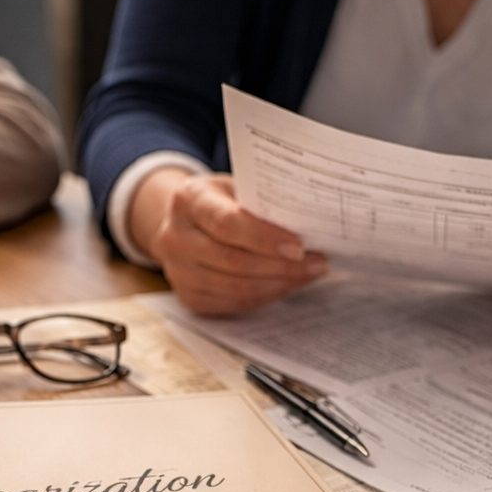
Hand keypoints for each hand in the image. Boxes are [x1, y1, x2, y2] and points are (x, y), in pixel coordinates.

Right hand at [130, 169, 327, 314]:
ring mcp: (178, 272)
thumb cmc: (220, 201)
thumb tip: (309, 224)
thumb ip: (261, 202)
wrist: (183, 221)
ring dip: (279, 284)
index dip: (265, 238)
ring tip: (308, 274)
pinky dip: (266, 296)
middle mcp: (175, 237)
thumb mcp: (235, 187)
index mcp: (188, 200)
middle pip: (233, 261)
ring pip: (236, 288)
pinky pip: (234, 304)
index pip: (228, 224)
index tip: (300, 246)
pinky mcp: (189, 297)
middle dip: (281, 266)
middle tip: (316, 263)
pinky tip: (286, 284)